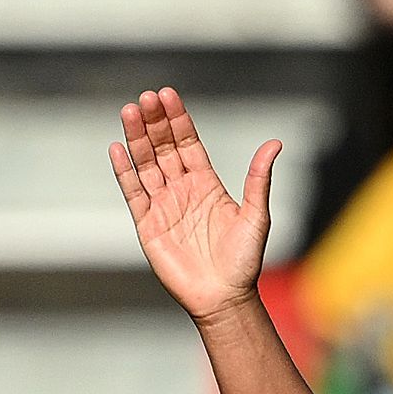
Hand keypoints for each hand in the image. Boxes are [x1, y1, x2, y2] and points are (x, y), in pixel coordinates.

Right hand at [110, 87, 278, 320]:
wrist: (224, 298)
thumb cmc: (244, 262)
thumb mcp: (256, 216)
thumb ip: (258, 178)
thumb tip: (275, 143)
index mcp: (207, 184)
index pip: (188, 143)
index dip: (178, 119)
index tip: (168, 95)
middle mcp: (182, 190)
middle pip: (163, 148)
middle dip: (154, 122)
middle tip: (146, 97)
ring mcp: (163, 205)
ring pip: (146, 164)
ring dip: (137, 139)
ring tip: (129, 111)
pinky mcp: (147, 224)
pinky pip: (133, 192)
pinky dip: (124, 171)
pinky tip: (117, 148)